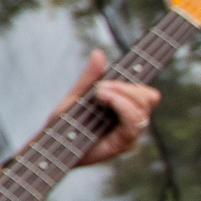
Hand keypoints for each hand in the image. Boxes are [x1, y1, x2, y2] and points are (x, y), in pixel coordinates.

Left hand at [51, 50, 160, 167]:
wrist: (51, 147)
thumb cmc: (64, 124)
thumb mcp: (75, 96)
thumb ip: (89, 78)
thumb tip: (98, 53)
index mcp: (124, 107)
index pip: (145, 91)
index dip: (145, 75)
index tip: (142, 55)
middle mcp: (131, 120)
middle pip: (149, 97)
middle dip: (127, 87)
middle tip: (101, 86)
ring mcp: (129, 132)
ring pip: (143, 108)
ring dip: (122, 95)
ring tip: (99, 92)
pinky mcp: (124, 144)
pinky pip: (133, 124)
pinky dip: (122, 107)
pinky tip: (105, 100)